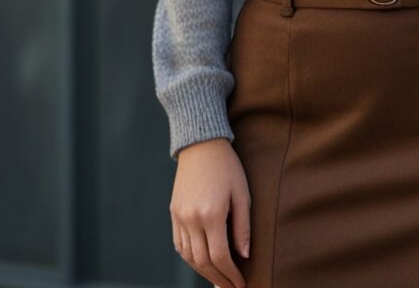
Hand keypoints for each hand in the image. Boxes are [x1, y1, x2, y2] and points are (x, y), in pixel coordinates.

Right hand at [170, 137, 250, 287]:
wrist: (201, 144)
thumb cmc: (227, 166)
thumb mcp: (242, 193)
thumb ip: (243, 226)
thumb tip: (244, 255)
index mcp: (212, 214)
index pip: (220, 256)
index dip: (230, 274)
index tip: (241, 284)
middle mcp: (192, 219)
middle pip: (202, 261)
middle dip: (218, 278)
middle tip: (231, 287)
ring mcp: (179, 217)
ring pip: (189, 257)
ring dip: (203, 271)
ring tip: (219, 278)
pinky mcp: (173, 214)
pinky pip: (180, 245)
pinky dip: (191, 258)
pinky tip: (202, 262)